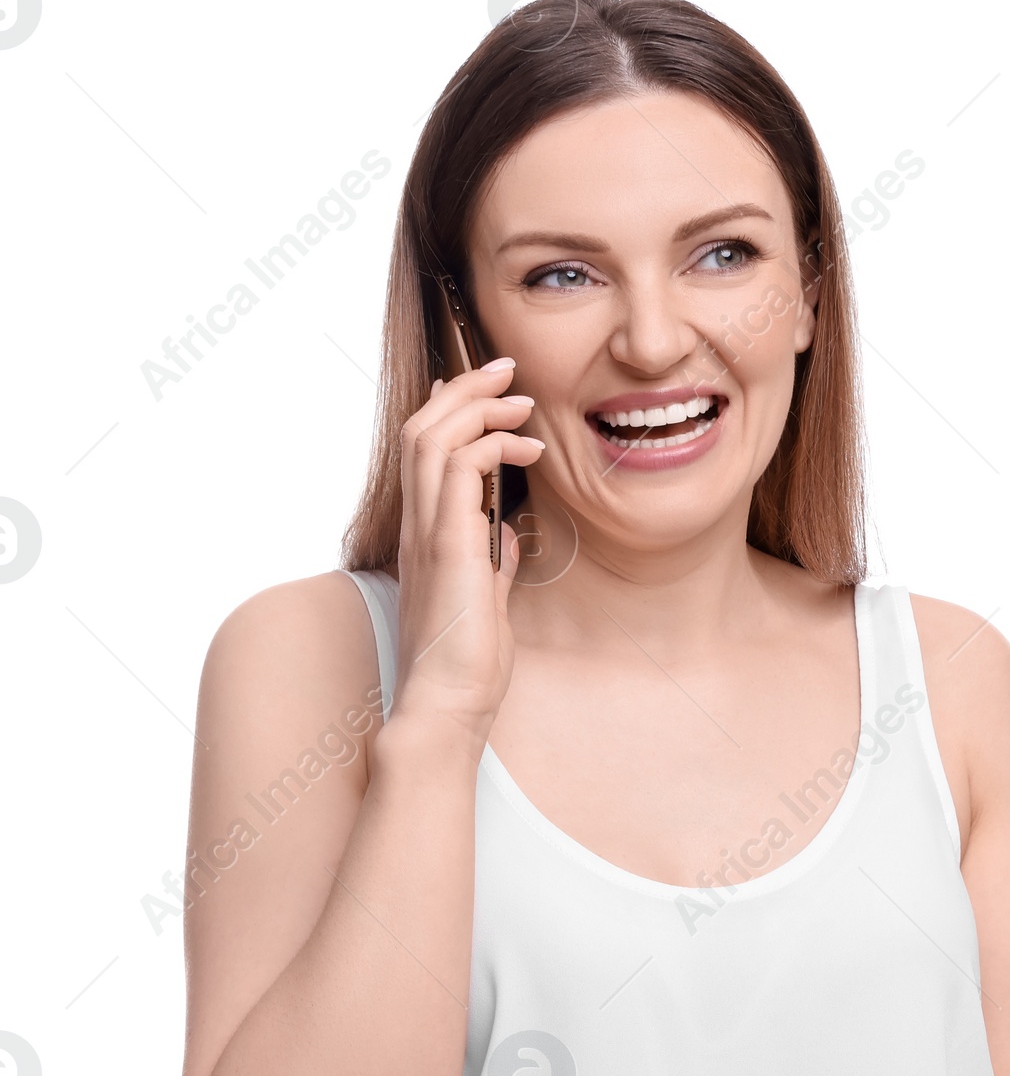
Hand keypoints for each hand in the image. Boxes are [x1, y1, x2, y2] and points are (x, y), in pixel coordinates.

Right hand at [390, 358, 544, 749]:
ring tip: (520, 398)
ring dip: (479, 407)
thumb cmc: (467, 666)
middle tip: (506, 370)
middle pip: (423, 429)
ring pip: (432, 437)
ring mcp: (427, 534)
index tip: (488, 392)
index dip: (449, 411)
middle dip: (465, 390)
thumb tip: (504, 537)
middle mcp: (416, 527)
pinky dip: (492, 444)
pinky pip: (458, 469)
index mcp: (425, 537)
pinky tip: (527, 448)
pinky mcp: (447, 546)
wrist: (449, 705)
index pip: (424, 454)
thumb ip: (490, 564)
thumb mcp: (486, 602)